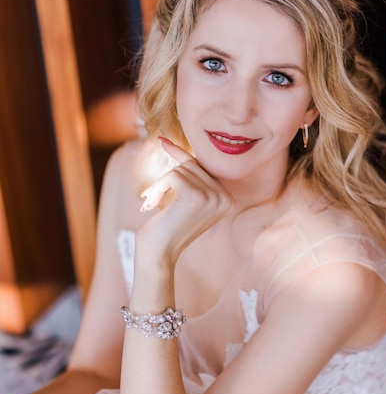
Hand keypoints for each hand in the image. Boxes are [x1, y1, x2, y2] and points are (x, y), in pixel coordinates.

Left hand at [138, 138, 232, 263]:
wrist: (158, 253)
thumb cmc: (167, 226)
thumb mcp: (182, 197)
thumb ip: (187, 173)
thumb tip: (167, 140)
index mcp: (227, 199)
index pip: (202, 167)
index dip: (180, 156)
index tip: (163, 142)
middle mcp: (225, 197)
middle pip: (192, 166)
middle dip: (167, 179)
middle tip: (150, 199)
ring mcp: (212, 197)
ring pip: (180, 170)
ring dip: (159, 186)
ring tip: (150, 204)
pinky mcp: (195, 196)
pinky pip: (171, 176)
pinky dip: (156, 188)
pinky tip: (150, 205)